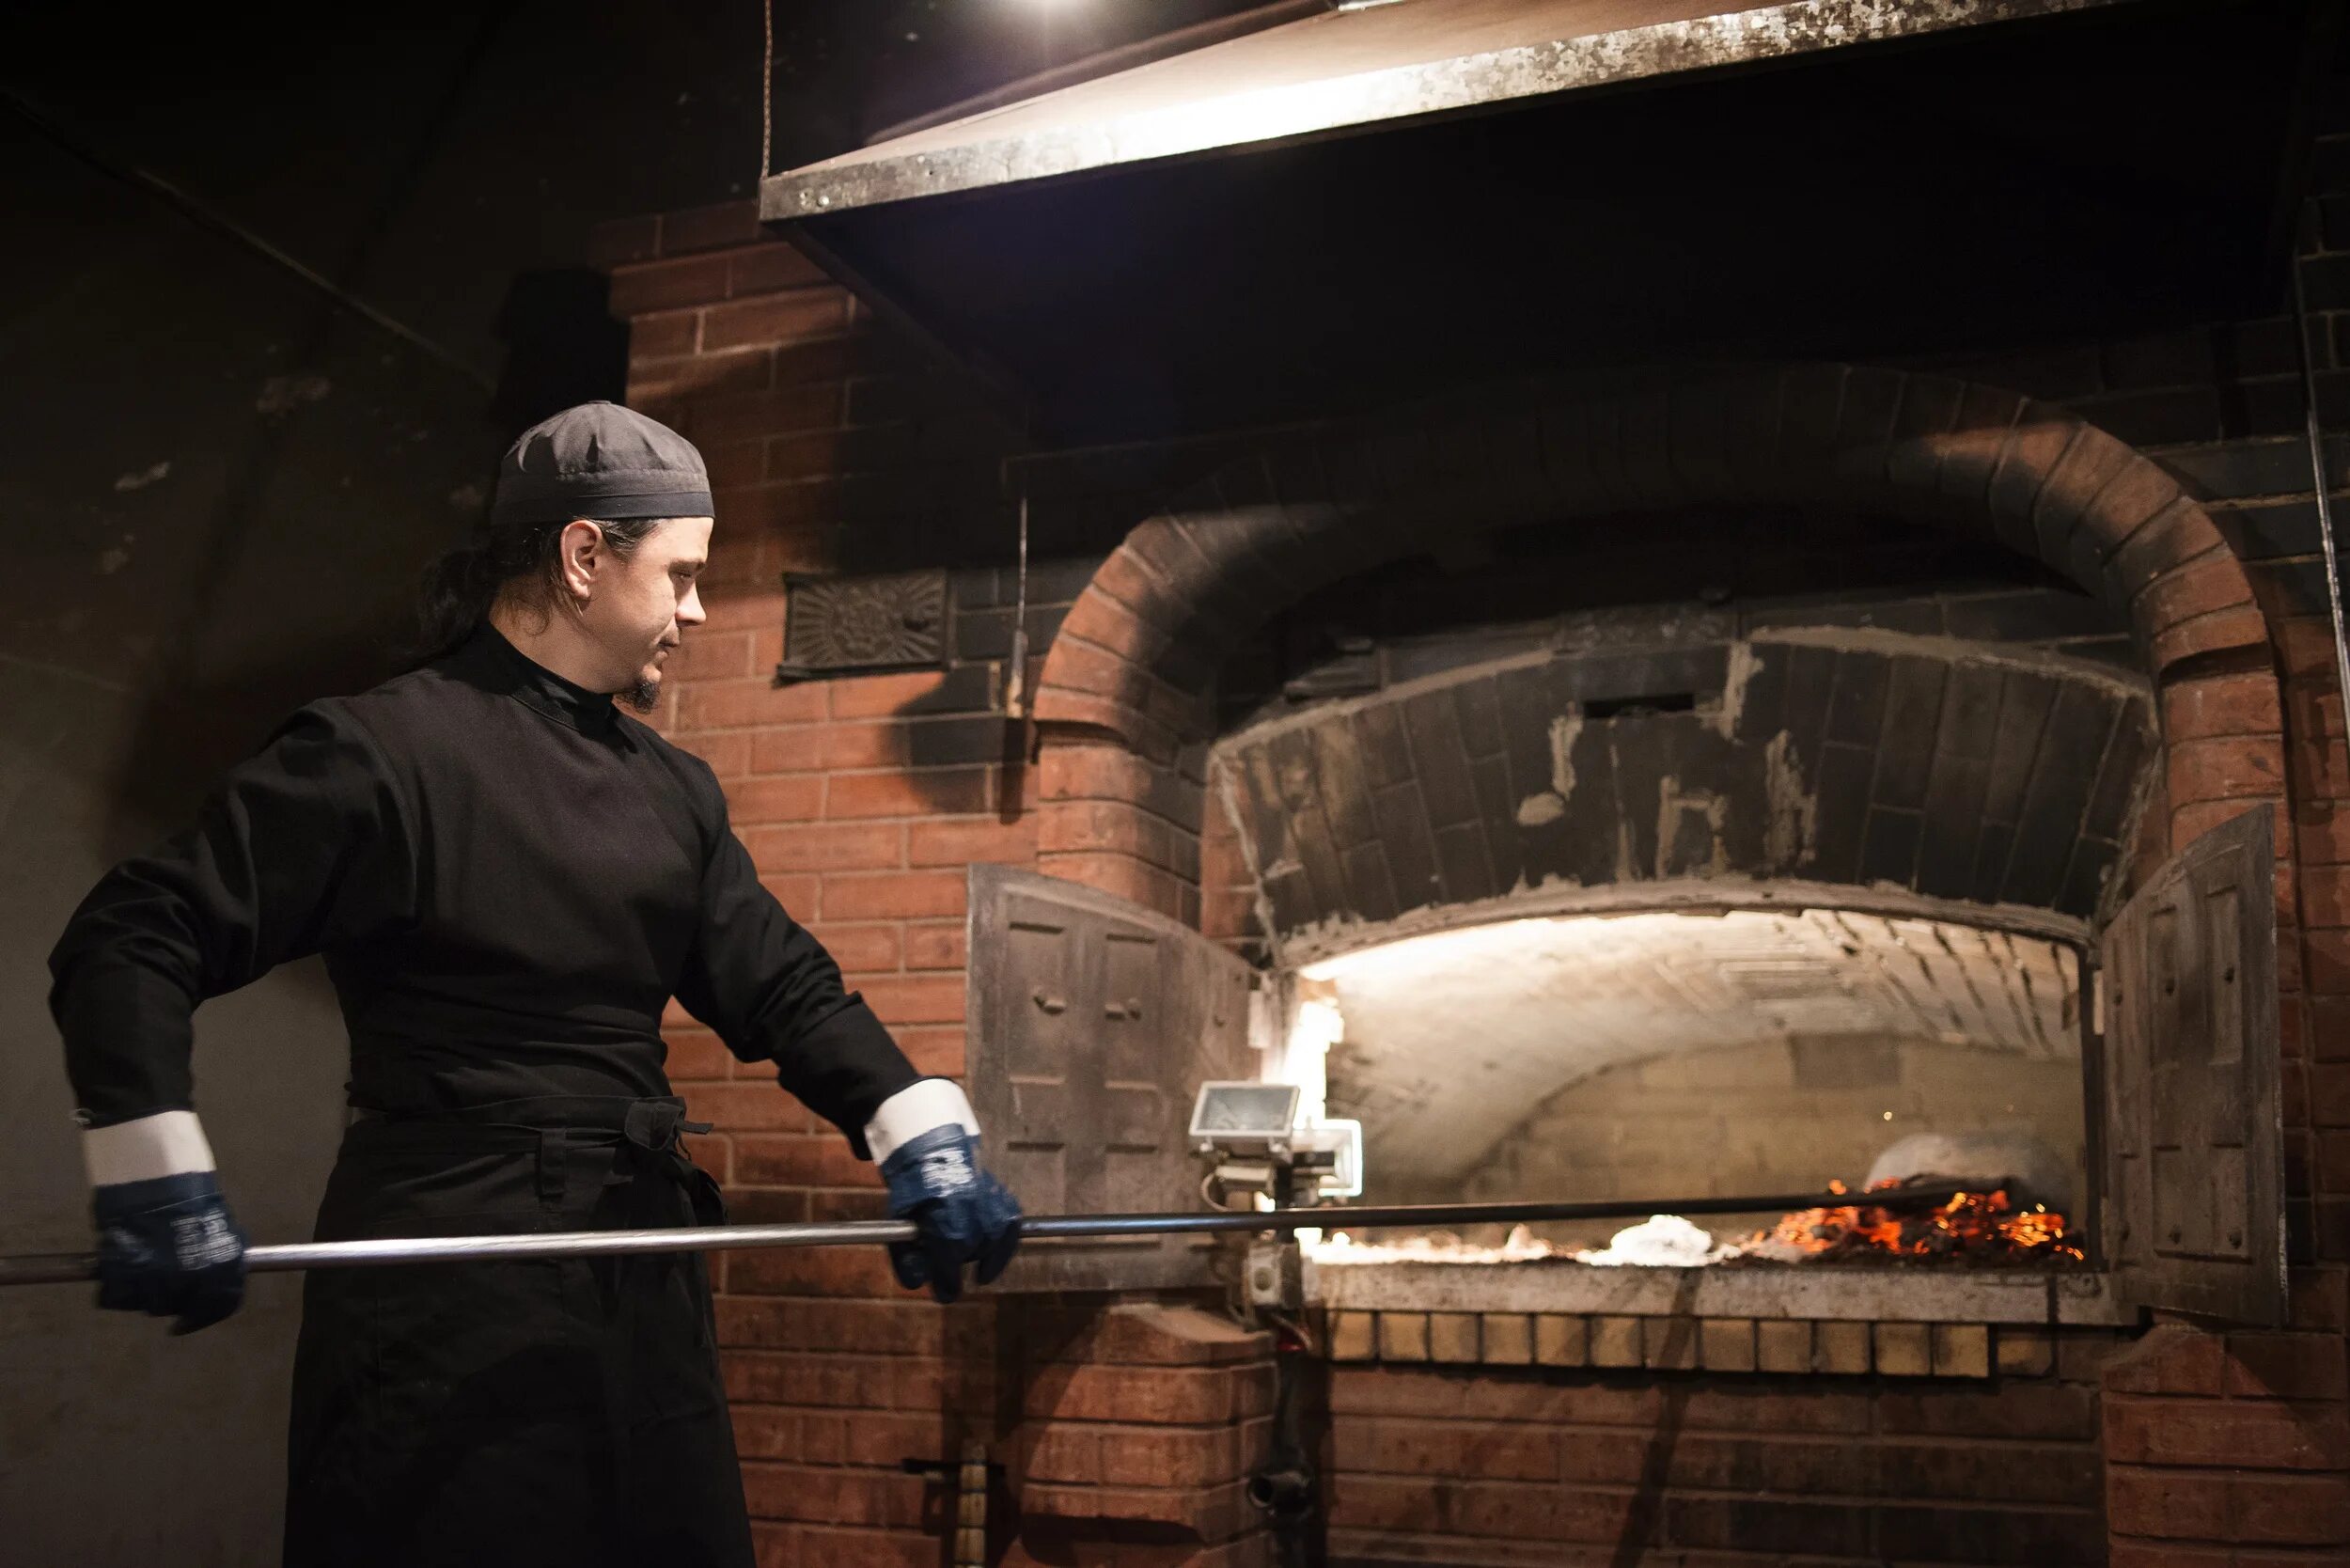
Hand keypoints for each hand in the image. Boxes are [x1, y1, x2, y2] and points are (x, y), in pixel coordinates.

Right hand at [92, 1171, 246, 1333]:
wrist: (154, 1171)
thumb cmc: (188, 1192)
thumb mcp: (217, 1226)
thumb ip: (215, 1258)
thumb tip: (214, 1280)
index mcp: (221, 1268)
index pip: (220, 1307)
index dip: (203, 1317)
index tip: (186, 1321)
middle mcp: (191, 1281)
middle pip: (176, 1307)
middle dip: (171, 1298)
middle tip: (160, 1278)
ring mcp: (154, 1280)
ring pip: (147, 1305)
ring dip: (143, 1291)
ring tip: (141, 1263)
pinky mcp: (121, 1275)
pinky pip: (116, 1296)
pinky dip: (115, 1286)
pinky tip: (119, 1265)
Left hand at [879, 1124, 1020, 1304]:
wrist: (933, 1153)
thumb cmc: (915, 1193)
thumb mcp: (900, 1224)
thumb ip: (907, 1256)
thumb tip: (917, 1283)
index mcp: (946, 1226)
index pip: (950, 1268)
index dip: (948, 1284)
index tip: (946, 1293)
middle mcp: (973, 1218)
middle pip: (971, 1255)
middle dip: (959, 1264)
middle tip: (948, 1266)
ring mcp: (991, 1206)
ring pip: (992, 1243)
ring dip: (980, 1253)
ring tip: (968, 1255)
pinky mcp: (1004, 1200)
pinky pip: (1011, 1229)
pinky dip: (1004, 1245)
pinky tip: (992, 1256)